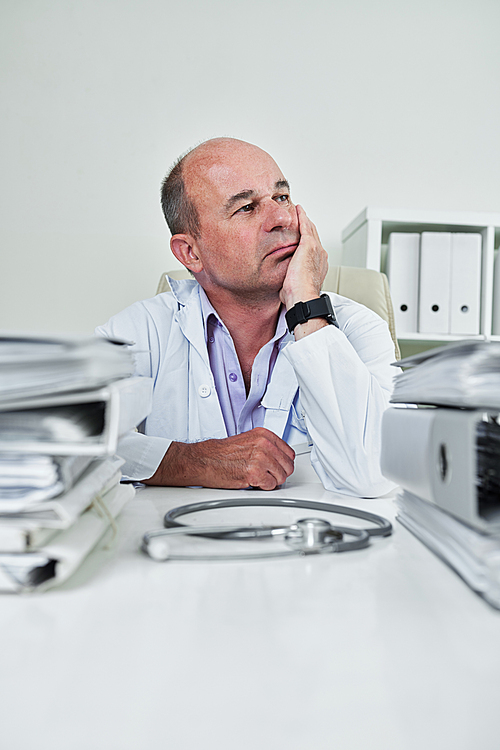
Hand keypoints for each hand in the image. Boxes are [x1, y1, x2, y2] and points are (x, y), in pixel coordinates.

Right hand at [144, 427, 295, 489]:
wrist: (203, 460)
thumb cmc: (220, 453)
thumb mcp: (247, 441)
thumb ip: (265, 447)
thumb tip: (278, 458)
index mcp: (264, 435)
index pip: (289, 452)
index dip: (283, 463)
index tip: (279, 467)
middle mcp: (264, 444)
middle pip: (288, 466)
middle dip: (279, 474)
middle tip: (267, 476)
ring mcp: (260, 458)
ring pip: (281, 477)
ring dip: (271, 481)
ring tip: (258, 478)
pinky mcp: (254, 473)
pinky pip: (271, 486)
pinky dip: (263, 487)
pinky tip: (252, 482)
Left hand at [280, 205, 328, 309]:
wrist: (303, 298)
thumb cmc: (297, 297)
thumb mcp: (293, 286)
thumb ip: (290, 280)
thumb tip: (282, 285)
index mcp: (318, 266)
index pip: (313, 248)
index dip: (307, 239)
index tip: (301, 235)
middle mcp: (321, 256)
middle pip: (314, 236)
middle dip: (307, 226)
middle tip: (301, 217)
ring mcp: (316, 249)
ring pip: (310, 229)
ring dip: (304, 219)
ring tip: (299, 210)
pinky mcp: (309, 245)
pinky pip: (305, 226)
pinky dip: (302, 216)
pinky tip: (298, 209)